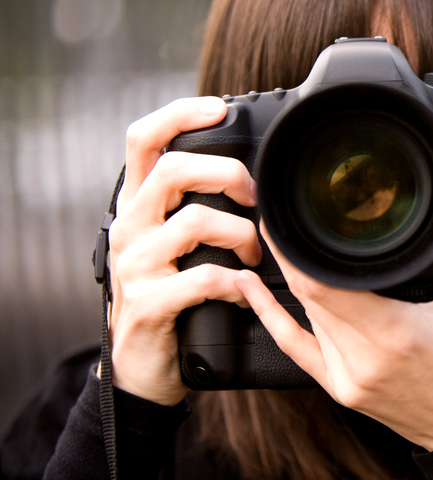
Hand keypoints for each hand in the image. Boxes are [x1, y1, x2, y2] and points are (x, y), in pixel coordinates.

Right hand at [107, 97, 260, 405]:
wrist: (143, 369)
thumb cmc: (172, 296)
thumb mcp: (176, 245)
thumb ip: (196, 208)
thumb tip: (250, 173)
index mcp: (139, 206)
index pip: (143, 140)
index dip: (180, 115)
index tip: (219, 110)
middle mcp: (130, 228)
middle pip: (173, 170)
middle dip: (229, 175)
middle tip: (256, 199)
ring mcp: (135, 266)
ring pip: (196, 221)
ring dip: (242, 235)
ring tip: (255, 256)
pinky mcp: (149, 304)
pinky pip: (204, 277)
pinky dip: (235, 282)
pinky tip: (244, 291)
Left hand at [236, 163, 432, 449]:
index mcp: (394, 333)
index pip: (319, 284)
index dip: (292, 247)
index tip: (284, 214)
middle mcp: (363, 361)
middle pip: (306, 296)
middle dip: (290, 253)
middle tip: (283, 214)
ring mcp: (349, 380)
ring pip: (304, 317)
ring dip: (292, 278)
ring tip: (282, 239)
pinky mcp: (345, 392)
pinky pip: (298, 351)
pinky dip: (274, 319)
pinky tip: (253, 291)